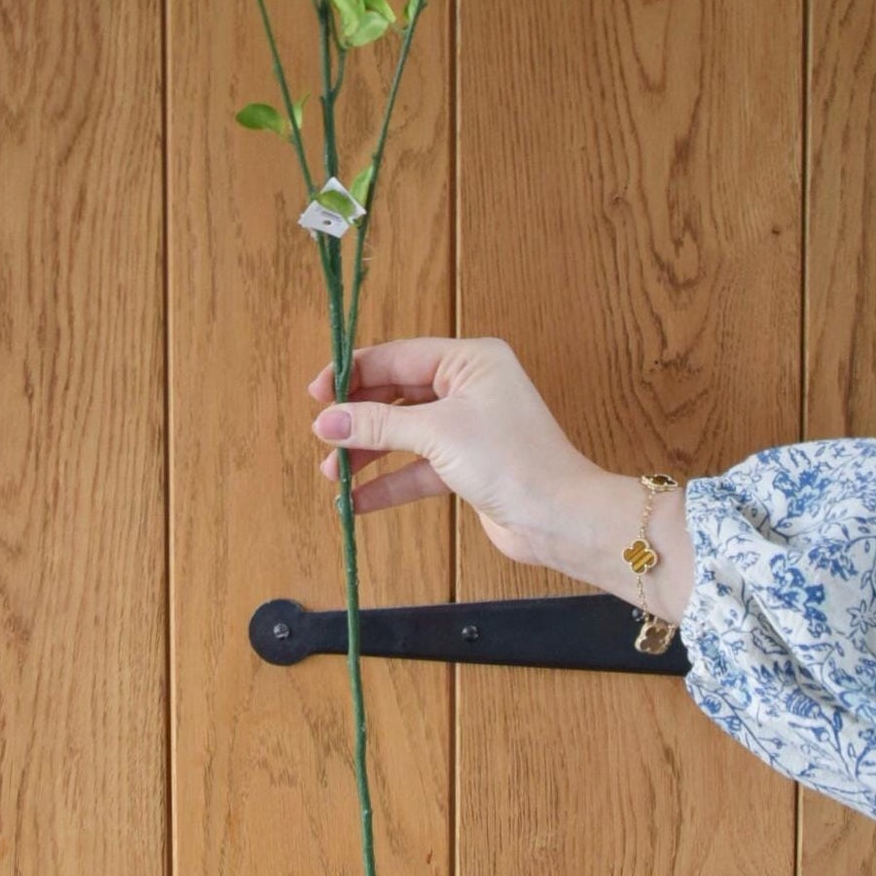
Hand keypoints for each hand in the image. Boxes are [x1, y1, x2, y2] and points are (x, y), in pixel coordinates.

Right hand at [307, 333, 692, 615]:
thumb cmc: (508, 460)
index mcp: (469, 360)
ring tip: (332, 475)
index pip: (398, 357)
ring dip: (368, 453)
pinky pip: (417, 468)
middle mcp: (468, 387)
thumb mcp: (437, 433)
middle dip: (358, 418)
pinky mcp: (467, 466)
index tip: (315, 394)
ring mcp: (468, 428)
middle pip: (397, 395)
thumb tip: (325, 420)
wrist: (560, 518)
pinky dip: (388, 483)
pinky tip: (356, 502)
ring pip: (404, 434)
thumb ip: (378, 424)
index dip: (354, 373)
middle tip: (321, 437)